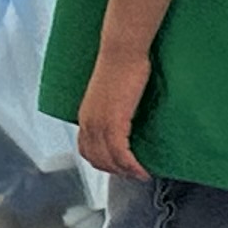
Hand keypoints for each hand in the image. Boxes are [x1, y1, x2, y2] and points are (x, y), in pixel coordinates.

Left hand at [74, 50, 151, 179]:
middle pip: (96, 158)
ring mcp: (100, 124)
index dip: (101, 161)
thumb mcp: (110, 92)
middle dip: (114, 170)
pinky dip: (132, 166)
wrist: (121, 52)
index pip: (86, 149)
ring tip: (139, 175)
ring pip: (108, 160)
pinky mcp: (114, 123)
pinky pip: (122, 154)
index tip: (116, 167)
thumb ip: (111, 108)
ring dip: (125, 172)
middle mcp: (88, 122)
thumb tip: (122, 117)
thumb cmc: (119, 66)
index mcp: (85, 115)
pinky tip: (143, 170)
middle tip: (131, 174)